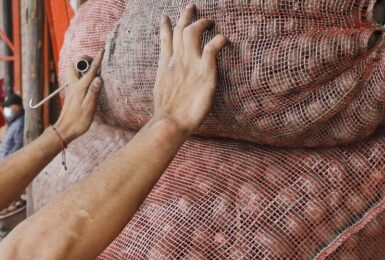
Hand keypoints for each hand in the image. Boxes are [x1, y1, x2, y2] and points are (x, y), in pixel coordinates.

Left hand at [54, 48, 104, 141]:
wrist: (65, 130)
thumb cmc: (78, 121)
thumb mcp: (89, 108)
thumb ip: (94, 92)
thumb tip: (99, 78)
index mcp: (80, 88)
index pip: (90, 71)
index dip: (97, 60)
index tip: (102, 51)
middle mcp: (74, 86)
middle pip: (74, 64)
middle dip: (84, 59)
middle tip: (94, 62)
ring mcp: (71, 89)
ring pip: (72, 70)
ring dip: (80, 66)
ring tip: (91, 70)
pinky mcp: (71, 94)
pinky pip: (74, 77)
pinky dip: (80, 74)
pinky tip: (86, 80)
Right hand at [151, 5, 227, 135]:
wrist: (170, 123)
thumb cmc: (166, 115)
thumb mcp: (161, 92)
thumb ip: (166, 79)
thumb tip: (168, 80)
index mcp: (165, 66)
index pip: (165, 39)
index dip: (165, 26)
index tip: (165, 16)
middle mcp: (176, 61)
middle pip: (180, 30)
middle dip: (186, 16)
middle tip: (192, 7)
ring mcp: (190, 65)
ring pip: (193, 32)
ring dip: (202, 23)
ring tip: (210, 21)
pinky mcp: (204, 73)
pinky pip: (212, 47)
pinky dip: (218, 40)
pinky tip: (224, 40)